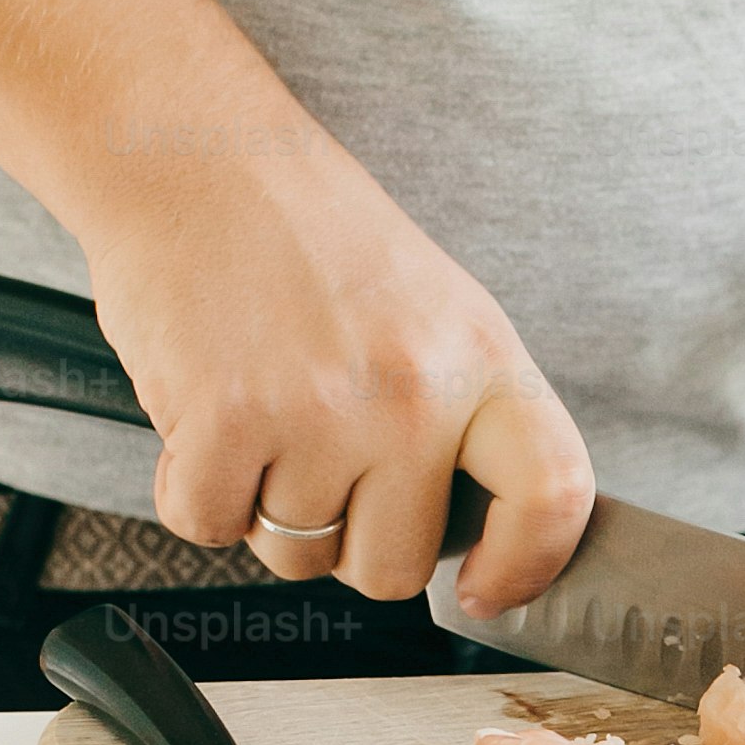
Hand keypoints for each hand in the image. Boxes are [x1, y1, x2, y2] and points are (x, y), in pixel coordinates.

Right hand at [84, 138, 594, 606]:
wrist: (195, 157)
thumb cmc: (308, 234)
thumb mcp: (436, 310)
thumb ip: (465, 418)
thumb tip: (480, 537)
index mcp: (483, 360)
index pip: (552, 496)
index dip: (525, 566)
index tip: (487, 588)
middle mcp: (413, 393)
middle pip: (394, 566)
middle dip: (348, 537)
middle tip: (320, 459)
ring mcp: (320, 413)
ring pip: (296, 554)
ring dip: (266, 508)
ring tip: (262, 413)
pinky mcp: (224, 423)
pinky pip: (208, 526)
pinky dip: (193, 490)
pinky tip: (205, 417)